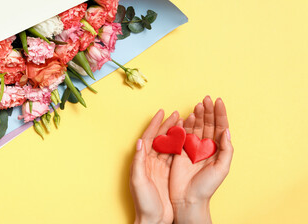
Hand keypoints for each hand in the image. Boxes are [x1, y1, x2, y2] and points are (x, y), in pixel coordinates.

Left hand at [130, 109, 179, 223]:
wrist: (153, 220)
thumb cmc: (144, 202)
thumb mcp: (138, 181)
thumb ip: (138, 161)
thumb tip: (139, 142)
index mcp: (142, 161)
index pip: (148, 137)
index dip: (154, 124)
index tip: (162, 112)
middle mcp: (150, 161)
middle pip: (159, 138)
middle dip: (167, 125)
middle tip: (176, 114)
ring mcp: (160, 167)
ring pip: (169, 145)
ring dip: (175, 133)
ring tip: (183, 122)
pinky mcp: (168, 173)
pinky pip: (175, 155)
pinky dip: (180, 146)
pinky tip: (187, 139)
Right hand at [169, 96, 232, 223]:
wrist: (187, 198)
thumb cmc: (206, 187)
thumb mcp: (222, 169)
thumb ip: (226, 150)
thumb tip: (226, 131)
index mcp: (217, 149)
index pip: (220, 127)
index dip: (219, 114)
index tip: (218, 101)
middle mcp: (205, 146)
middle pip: (207, 124)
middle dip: (207, 110)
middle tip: (206, 98)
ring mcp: (192, 147)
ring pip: (196, 126)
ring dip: (197, 115)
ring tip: (198, 104)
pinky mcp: (180, 149)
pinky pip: (182, 134)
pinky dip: (184, 124)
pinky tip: (187, 116)